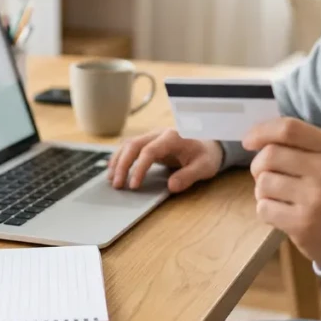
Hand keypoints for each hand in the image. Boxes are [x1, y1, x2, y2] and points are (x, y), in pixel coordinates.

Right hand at [107, 129, 222, 192]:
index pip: (149, 151)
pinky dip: (120, 157)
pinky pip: (130, 147)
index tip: (134, 186)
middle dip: (122, 164)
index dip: (139, 168)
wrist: (209, 144)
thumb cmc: (206, 155)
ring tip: (111, 179)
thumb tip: (171, 186)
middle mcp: (159, 133)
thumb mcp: (204, 167)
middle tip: (116, 184)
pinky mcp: (149, 142)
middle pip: (133, 145)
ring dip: (118, 161)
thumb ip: (188, 176)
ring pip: (128, 144)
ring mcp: (153, 136)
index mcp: (173, 137)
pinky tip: (113, 169)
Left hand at [244, 117, 320, 268]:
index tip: (249, 141)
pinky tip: (281, 212)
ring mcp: (316, 199)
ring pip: (263, 182)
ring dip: (262, 190)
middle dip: (258, 165)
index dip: (262, 131)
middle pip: (270, 155)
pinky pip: (263, 208)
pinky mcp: (303, 224)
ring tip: (278, 196)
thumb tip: (254, 137)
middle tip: (267, 176)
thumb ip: (300, 143)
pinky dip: (266, 209)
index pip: (289, 129)